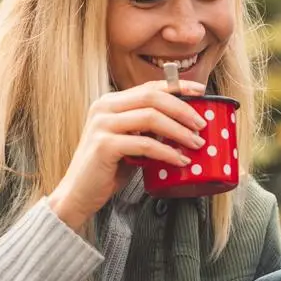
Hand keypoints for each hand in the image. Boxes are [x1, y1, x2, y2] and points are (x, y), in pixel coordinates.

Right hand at [47, 79, 207, 230]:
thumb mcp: (131, 140)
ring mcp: (102, 125)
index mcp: (111, 102)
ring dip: (179, 131)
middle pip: (153, 97)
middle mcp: (104, 107)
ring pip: (151, 117)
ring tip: (196, 143)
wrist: (78, 194)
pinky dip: (167, 152)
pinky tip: (180, 160)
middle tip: (202, 124)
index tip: (201, 91)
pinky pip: (145, 144)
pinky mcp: (104, 145)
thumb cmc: (108, 168)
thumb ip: (149, 127)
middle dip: (183, 109)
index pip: (149, 87)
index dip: (178, 86)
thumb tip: (187, 123)